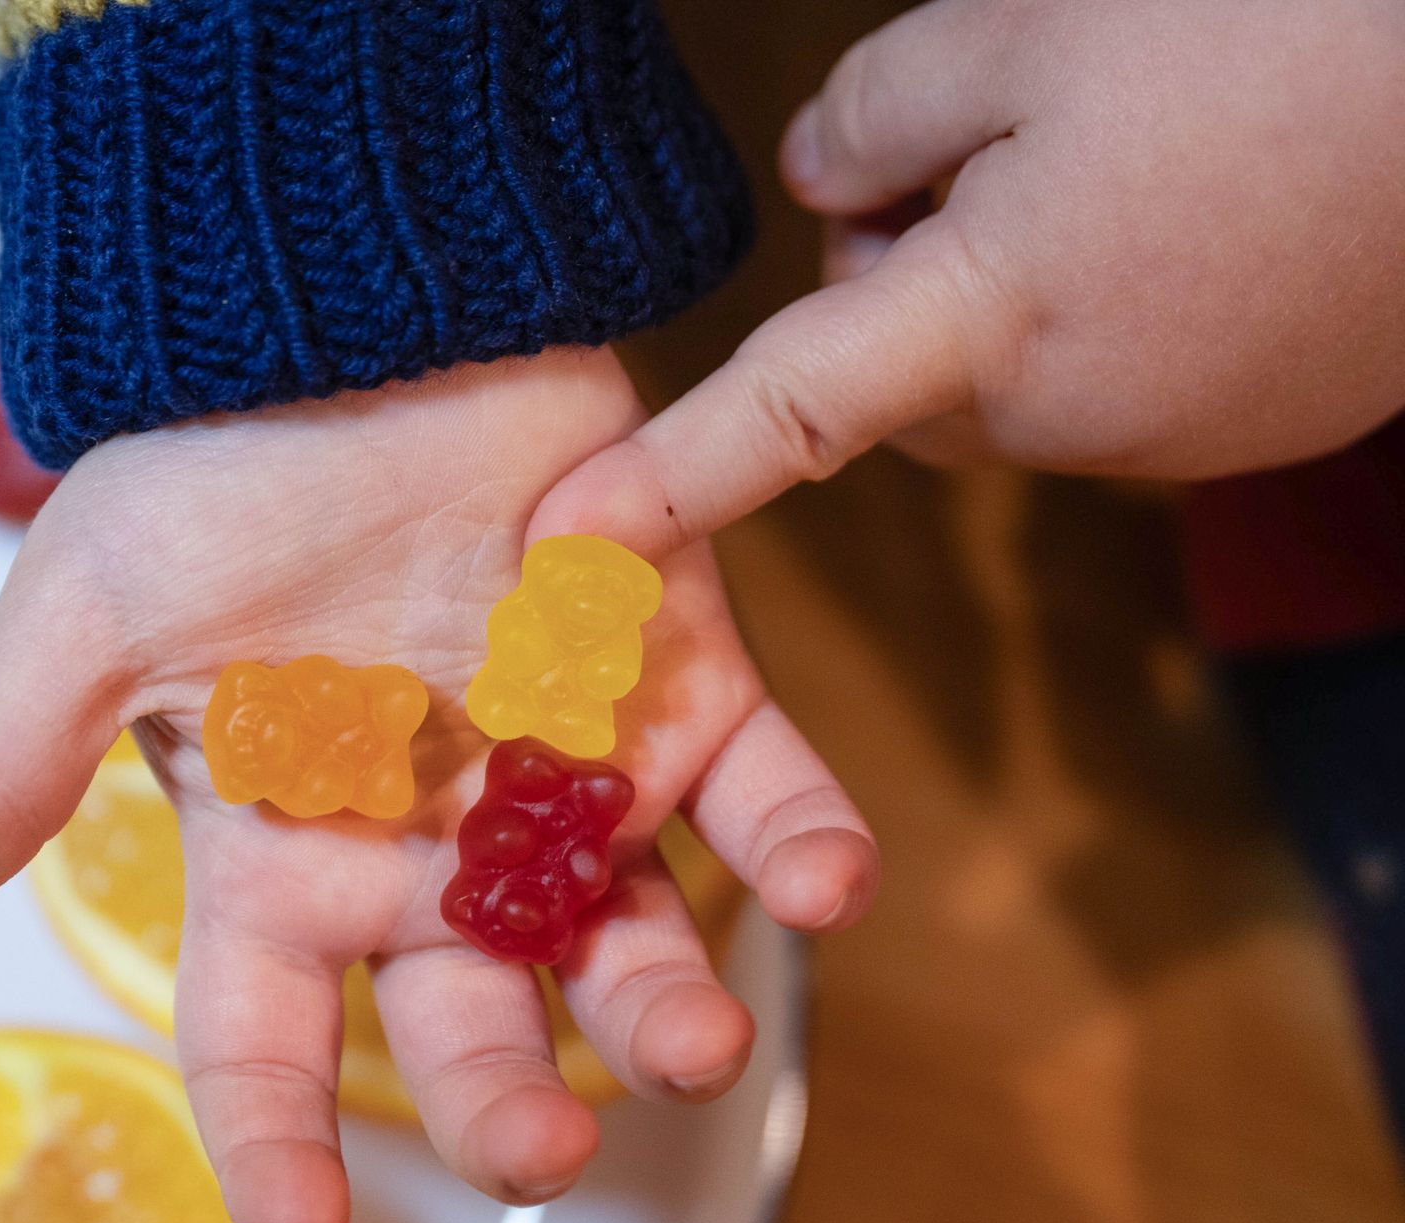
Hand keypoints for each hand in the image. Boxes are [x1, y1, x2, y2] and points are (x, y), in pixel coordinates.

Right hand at [0, 349, 875, 1222]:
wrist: (349, 316)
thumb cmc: (212, 470)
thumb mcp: (89, 615)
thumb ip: (6, 756)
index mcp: (286, 857)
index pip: (265, 1032)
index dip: (273, 1135)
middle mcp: (430, 848)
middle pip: (467, 1020)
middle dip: (507, 1101)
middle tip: (549, 1152)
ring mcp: (560, 778)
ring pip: (622, 928)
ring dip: (667, 1000)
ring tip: (698, 1043)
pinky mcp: (672, 688)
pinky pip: (754, 783)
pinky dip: (800, 838)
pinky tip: (829, 885)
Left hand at [531, 0, 1404, 557]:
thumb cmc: (1278, 28)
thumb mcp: (1034, 22)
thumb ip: (880, 115)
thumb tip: (820, 192)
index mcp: (994, 323)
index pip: (783, 415)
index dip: (666, 480)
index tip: (564, 551)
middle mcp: (1069, 417)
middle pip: (897, 380)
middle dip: (897, 282)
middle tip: (995, 143)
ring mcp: (1170, 437)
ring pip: (1006, 375)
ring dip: (1005, 284)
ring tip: (1125, 154)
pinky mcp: (1249, 425)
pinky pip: (1113, 376)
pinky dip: (1108, 304)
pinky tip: (1193, 203)